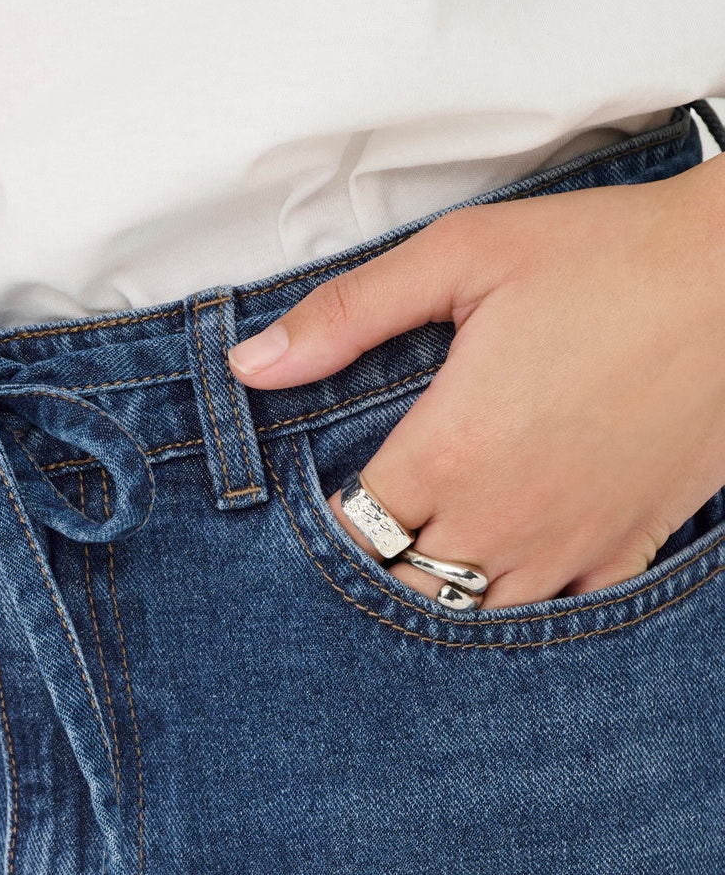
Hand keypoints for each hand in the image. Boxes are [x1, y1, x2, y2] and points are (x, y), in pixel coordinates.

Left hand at [227, 153, 724, 609]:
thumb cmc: (609, 258)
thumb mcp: (462, 255)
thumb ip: (347, 315)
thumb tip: (250, 364)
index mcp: (448, 452)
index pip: (352, 532)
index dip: (332, 524)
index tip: (333, 503)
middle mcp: (501, 518)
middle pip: (404, 591)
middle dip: (379, 571)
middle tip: (377, 538)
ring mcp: (567, 545)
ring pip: (474, 619)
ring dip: (443, 598)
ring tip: (433, 560)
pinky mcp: (624, 549)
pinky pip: (560, 618)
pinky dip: (526, 607)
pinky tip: (513, 577)